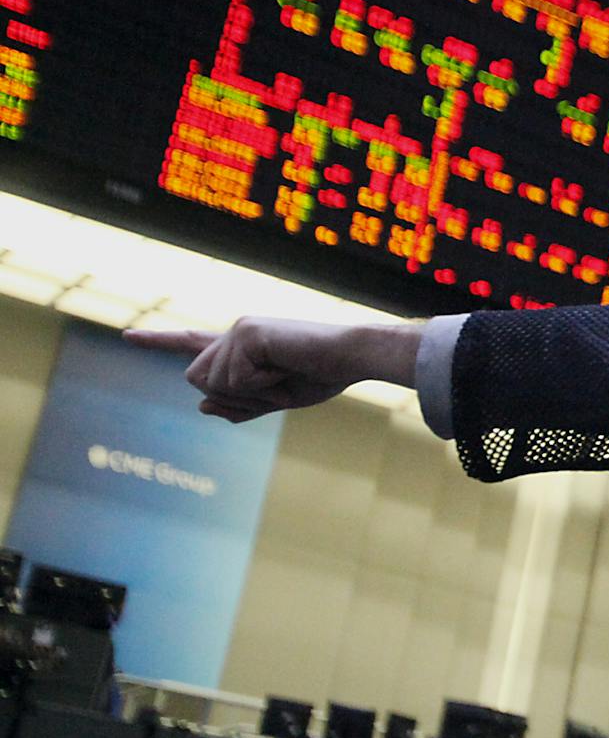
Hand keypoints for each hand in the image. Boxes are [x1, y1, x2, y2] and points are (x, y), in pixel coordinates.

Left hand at [124, 317, 422, 422]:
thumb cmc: (323, 375)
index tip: (127, 336)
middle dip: (233, 397)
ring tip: (284, 377)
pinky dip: (261, 386)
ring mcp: (238, 330)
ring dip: (250, 393)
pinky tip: (285, 369)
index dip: (158, 341)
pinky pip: (234, 378)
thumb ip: (238, 407)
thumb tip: (200, 405)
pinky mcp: (246, 333)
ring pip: (213, 382)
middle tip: (276, 387)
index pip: (192, 344)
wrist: (352, 357)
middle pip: (197, 380)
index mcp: (240, 347)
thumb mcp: (277, 401)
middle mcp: (233, 333)